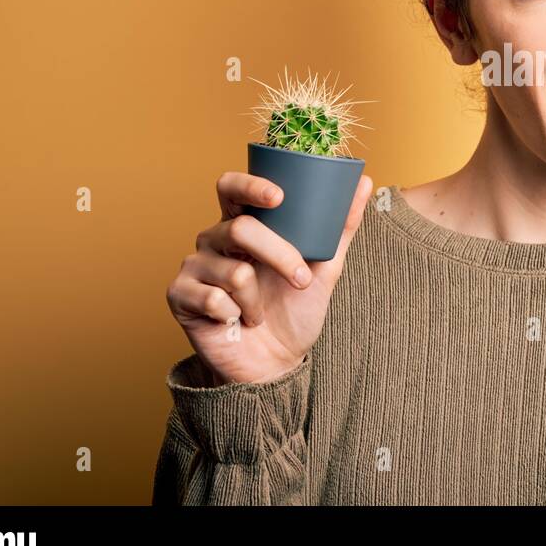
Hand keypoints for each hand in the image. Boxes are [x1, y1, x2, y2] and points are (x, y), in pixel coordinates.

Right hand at [165, 170, 373, 384]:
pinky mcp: (179, 295)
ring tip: (259, 312)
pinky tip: (236, 323)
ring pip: (234, 270)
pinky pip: (214, 298)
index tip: (279, 197)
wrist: (276, 363)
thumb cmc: (295, 310)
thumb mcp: (325, 267)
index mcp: (243, 223)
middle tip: (300, 280)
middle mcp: (213, 238)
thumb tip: (366, 182)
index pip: (232, 187)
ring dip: (258, 300)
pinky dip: (236, 316)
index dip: (250, 186)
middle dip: (278, 255)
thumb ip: (340, 227)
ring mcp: (194, 266)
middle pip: (240, 229)